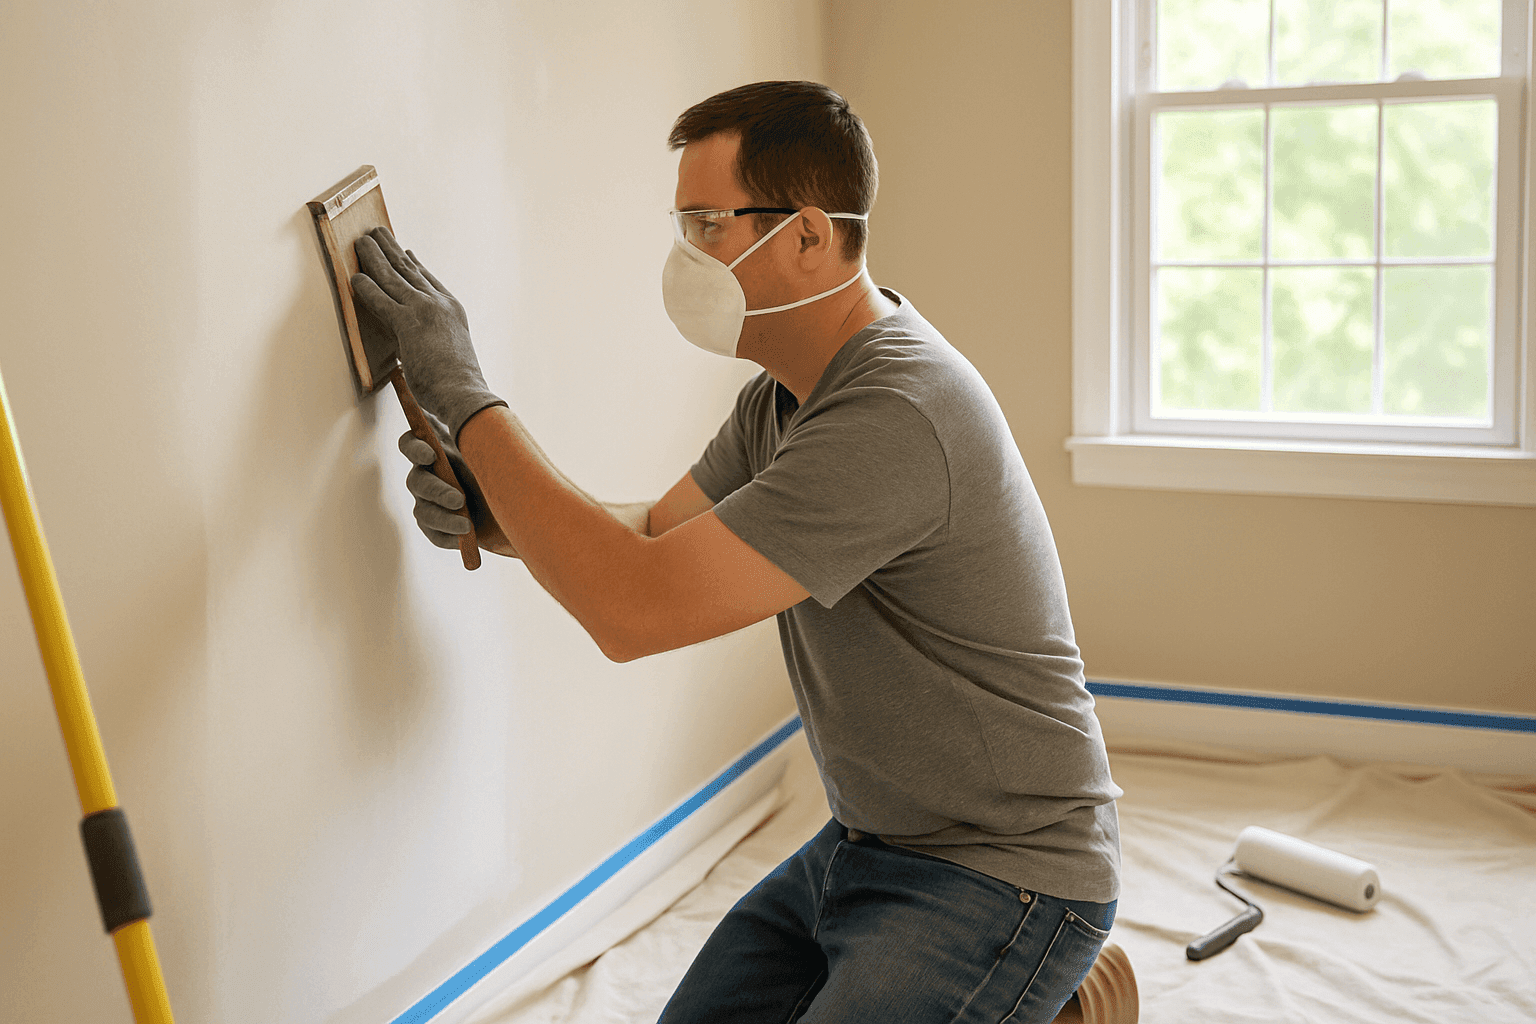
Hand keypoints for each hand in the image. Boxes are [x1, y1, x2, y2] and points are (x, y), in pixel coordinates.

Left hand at [352, 226, 505, 439]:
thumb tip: (413, 344)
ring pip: (393, 276)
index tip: (404, 250)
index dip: (413, 263)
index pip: (428, 280)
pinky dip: (366, 287)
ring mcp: (425, 310)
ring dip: (374, 257)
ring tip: (362, 242)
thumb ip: (430, 340)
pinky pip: (381, 299)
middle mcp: (440, 303)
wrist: (464, 392)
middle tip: (377, 233)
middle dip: (390, 249)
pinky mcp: (409, 323)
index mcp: (453, 310)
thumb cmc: (457, 384)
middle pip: (409, 269)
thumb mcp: (449, 352)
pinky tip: (355, 277)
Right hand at [399, 411, 518, 558]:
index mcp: (438, 449)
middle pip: (416, 481)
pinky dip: (447, 537)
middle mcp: (428, 473)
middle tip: (459, 500)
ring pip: (422, 511)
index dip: (415, 449)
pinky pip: (433, 533)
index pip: (410, 444)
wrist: (520, 503)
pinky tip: (464, 540)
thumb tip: (484, 436)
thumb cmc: (506, 469)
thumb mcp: (497, 454)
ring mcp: (429, 501)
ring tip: (467, 525)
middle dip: (437, 491)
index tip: (431, 455)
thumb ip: (486, 444)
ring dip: (443, 518)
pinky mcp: (436, 525)